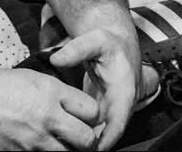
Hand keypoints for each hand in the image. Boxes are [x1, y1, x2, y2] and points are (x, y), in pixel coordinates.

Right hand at [0, 66, 101, 149]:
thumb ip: (57, 92)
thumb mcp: (33, 78)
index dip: (92, 117)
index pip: (92, 111)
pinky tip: (41, 148)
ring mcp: (35, 139)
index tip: (86, 118)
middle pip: (87, 139)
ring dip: (68, 150)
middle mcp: (48, 116)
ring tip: (61, 145)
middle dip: (87, 141)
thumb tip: (74, 106)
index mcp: (52, 92)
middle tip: (81, 139)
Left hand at [49, 28, 159, 150]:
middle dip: (93, 144)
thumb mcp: (95, 40)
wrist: (117, 43)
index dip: (107, 139)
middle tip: (70, 149)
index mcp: (124, 91)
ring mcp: (112, 108)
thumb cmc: (110, 42)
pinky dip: (82, 131)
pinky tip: (65, 135)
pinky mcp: (103, 109)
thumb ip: (77, 48)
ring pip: (101, 131)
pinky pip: (95, 126)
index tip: (93, 149)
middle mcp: (121, 104)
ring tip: (65, 146)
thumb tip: (56, 59)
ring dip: (86, 141)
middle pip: (109, 133)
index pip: (118, 122)